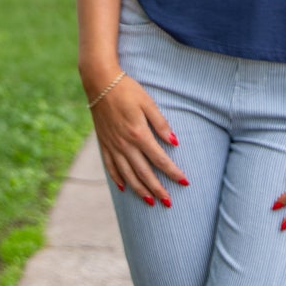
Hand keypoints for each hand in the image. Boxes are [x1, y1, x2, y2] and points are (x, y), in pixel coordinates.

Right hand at [89, 72, 188, 206]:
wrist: (100, 83)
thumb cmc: (127, 90)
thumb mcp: (148, 103)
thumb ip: (161, 124)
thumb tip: (175, 142)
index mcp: (139, 134)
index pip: (160, 159)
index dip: (173, 172)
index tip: (184, 182)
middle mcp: (125, 144)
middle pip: (144, 173)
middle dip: (157, 189)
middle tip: (168, 202)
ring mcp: (113, 146)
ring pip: (127, 175)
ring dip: (139, 190)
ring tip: (150, 202)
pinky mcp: (104, 144)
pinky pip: (111, 167)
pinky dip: (118, 180)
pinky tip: (124, 188)